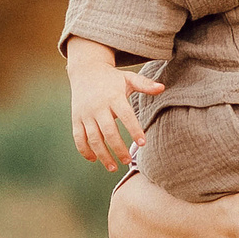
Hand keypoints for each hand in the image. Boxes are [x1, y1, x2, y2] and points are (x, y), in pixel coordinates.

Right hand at [69, 57, 164, 171]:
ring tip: (113, 167)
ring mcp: (85, 114)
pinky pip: (78, 137)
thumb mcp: (128, 78)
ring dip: (102, 155)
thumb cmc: (112, 78)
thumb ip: (144, 84)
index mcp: (113, 97)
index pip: (125, 115)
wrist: (85, 70)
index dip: (134, 129)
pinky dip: (84, 150)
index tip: (142, 143)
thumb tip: (162, 88)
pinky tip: (94, 160)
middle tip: (128, 161)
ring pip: (92, 138)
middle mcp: (98, 107)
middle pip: (108, 131)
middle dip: (118, 148)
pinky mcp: (76, 119)